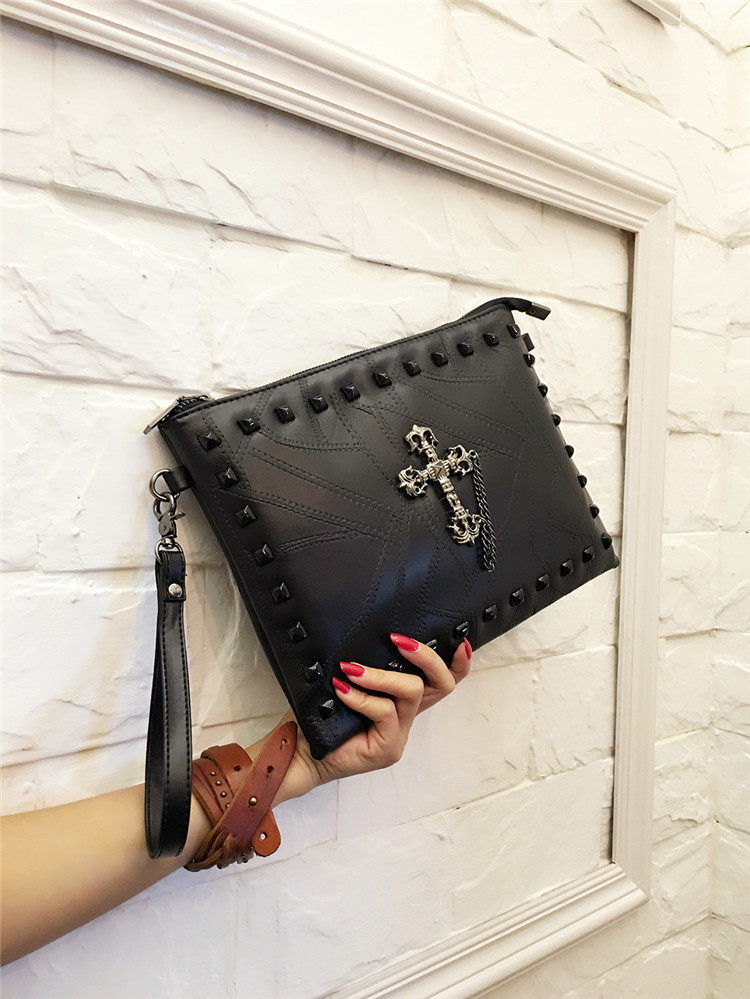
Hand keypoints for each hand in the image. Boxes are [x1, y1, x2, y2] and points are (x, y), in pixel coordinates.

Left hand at [252, 634, 471, 806]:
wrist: (297, 751)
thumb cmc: (318, 714)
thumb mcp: (346, 680)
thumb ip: (365, 664)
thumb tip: (371, 631)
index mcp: (401, 700)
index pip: (442, 681)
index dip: (458, 662)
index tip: (459, 639)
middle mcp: (406, 716)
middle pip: (442, 684)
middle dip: (425, 656)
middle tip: (398, 640)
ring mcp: (399, 734)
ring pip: (412, 692)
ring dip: (381, 675)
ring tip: (350, 668)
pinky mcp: (387, 748)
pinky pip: (384, 711)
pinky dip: (361, 697)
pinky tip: (340, 690)